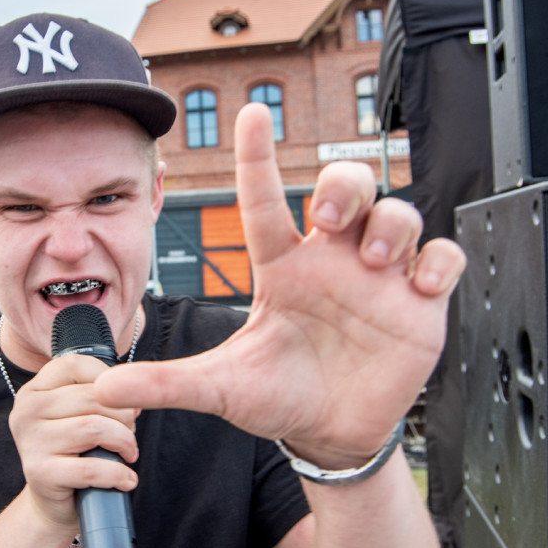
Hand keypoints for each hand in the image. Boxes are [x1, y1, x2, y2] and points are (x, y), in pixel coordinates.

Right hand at [9, 354, 138, 528]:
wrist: (54, 503)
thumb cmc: (75, 453)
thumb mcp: (81, 416)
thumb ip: (100, 396)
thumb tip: (134, 398)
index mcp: (34, 390)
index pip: (76, 365)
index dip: (110, 381)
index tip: (123, 404)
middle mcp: (26, 411)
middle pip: (92, 396)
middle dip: (124, 416)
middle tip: (128, 435)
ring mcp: (30, 442)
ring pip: (95, 427)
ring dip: (125, 442)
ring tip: (128, 454)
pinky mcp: (39, 473)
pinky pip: (93, 468)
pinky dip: (119, 474)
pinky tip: (126, 479)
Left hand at [96, 103, 465, 467]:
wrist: (328, 435)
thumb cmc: (277, 398)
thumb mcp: (221, 387)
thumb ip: (168, 382)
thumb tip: (105, 385)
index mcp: (281, 268)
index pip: (266, 200)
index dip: (259, 156)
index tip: (252, 113)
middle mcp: (331, 261)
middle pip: (346, 186)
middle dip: (344, 185)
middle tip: (329, 219)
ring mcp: (378, 278)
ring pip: (398, 211)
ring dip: (391, 222)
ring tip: (377, 260)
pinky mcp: (418, 302)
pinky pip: (443, 257)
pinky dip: (438, 261)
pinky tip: (420, 286)